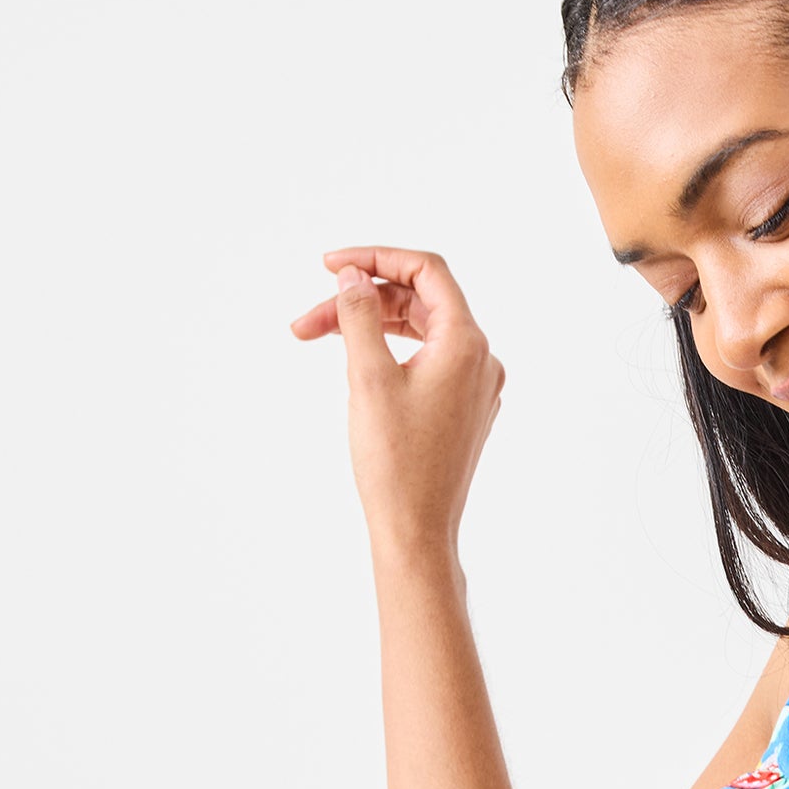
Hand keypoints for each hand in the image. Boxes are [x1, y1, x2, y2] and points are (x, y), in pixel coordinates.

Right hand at [291, 247, 503, 562]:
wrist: (417, 530)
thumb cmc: (395, 463)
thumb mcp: (368, 377)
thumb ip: (359, 316)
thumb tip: (354, 277)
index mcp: (467, 346)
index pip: (426, 272)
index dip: (376, 258)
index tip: (331, 266)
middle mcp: (480, 361)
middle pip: (418, 302)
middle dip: (361, 301)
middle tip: (308, 320)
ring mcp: (474, 387)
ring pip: (418, 332)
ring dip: (367, 326)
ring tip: (315, 336)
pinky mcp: (461, 409)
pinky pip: (425, 360)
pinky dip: (388, 351)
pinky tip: (354, 360)